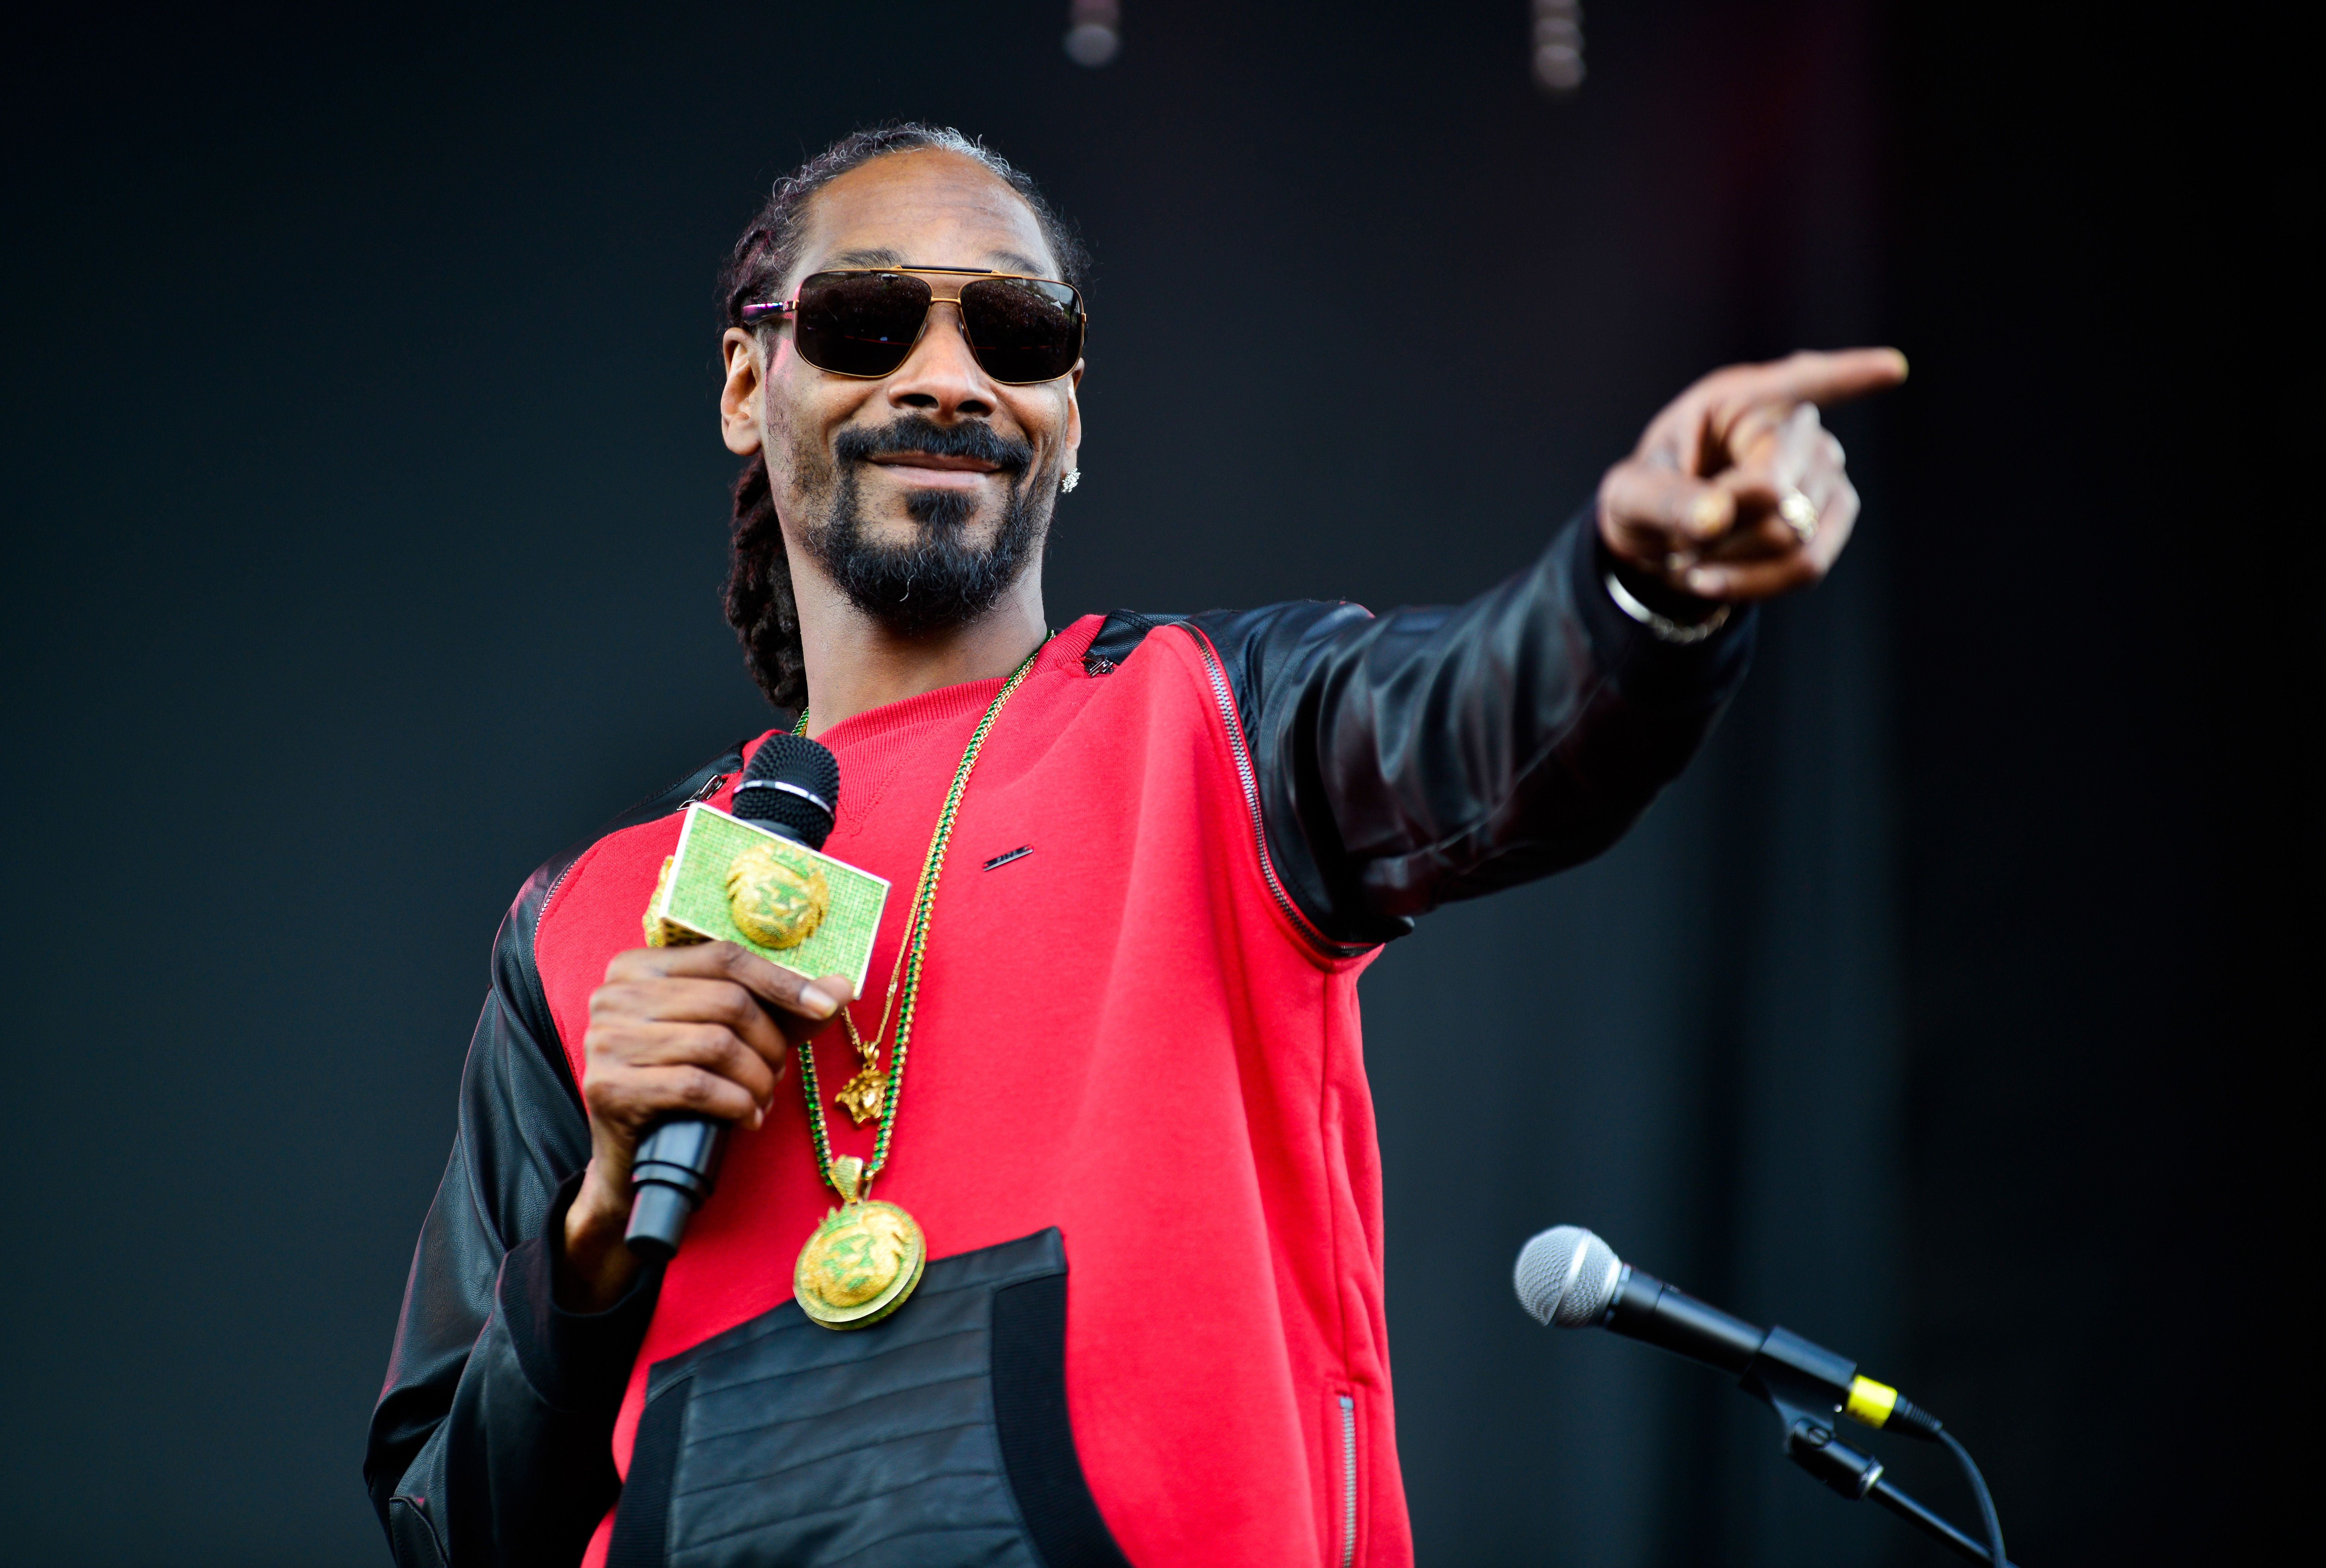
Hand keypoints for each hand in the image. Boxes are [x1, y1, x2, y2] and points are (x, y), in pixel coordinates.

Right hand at [558, 943, 853, 1309]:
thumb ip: (782, 1010)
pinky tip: (748, 1119)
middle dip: (770, 1042)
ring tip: (763, 1098)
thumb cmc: (685, 1088)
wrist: (632, 1161)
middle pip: (727, 1001)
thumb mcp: (733, 1038)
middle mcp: (614, 995)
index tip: (827, 1006)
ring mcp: (604, 1041)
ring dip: (757, 1078)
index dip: (783, 982)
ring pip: (716, 1044)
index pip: (725, 958)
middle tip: (778, 1074)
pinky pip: (696, 1086)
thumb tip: (843, 987)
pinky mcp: (608, 1087)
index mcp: (639, 967)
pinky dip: (737, 1104)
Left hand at [1597, 348, 1906, 604]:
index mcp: (1736, 401)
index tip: (1892, 368)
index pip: (1800, 381)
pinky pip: (1808, 565)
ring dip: (1732, 562)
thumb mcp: (1629, 496)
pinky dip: (1754, 583)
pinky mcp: (1833, 515)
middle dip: (1718, 531)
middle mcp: (1793, 428)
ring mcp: (1823, 471)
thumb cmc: (1644, 498)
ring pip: (1793, 537)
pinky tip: (1714, 580)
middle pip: (1776, 493)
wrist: (1658, 539)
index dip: (1847, 376)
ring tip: (1690, 558)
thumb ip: (1665, 502)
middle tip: (1675, 539)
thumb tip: (1716, 518)